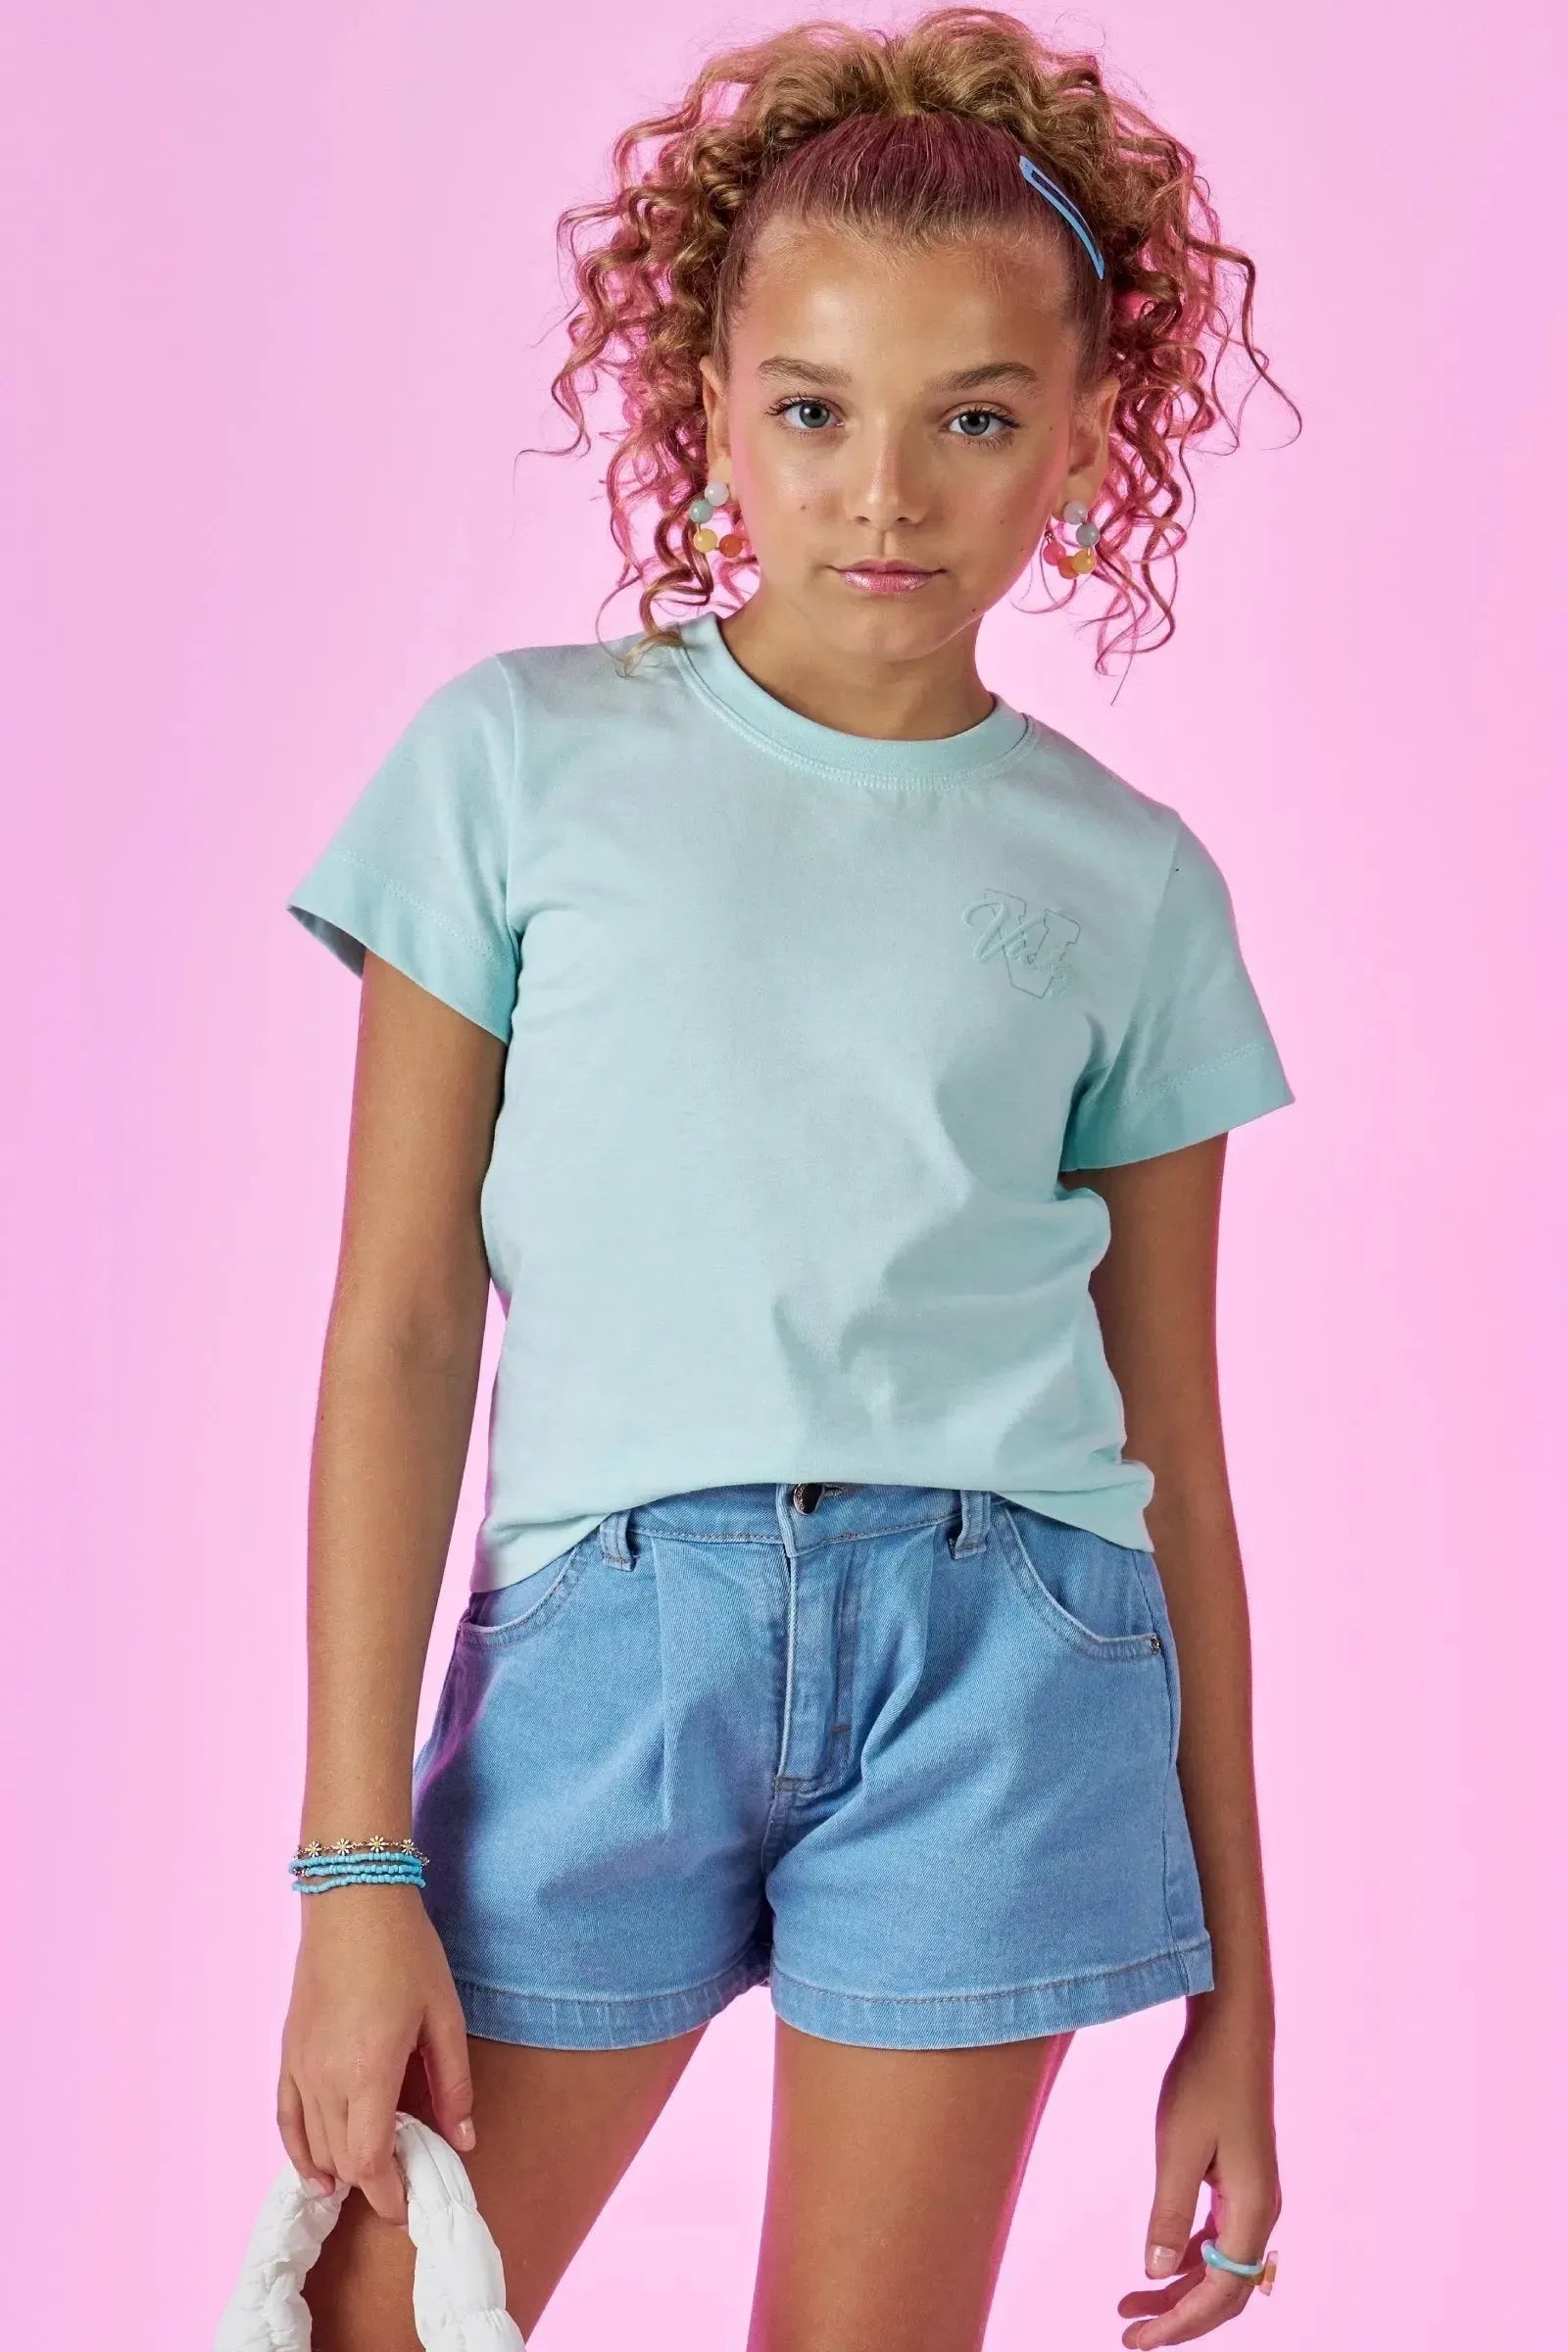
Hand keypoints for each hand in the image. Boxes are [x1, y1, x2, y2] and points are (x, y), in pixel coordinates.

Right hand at [275, 1883, 476, 2225]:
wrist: (354, 1901)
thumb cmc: (405, 1953)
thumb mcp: (444, 2017)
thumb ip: (454, 2085)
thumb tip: (464, 2141)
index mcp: (368, 2071)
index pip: (369, 2163)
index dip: (388, 2195)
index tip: (409, 2205)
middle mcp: (325, 2078)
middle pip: (341, 2161)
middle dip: (372, 2184)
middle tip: (404, 2183)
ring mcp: (300, 2066)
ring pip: (313, 2147)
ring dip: (341, 2170)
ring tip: (372, 2177)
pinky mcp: (288, 2053)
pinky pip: (286, 2119)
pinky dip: (299, 2152)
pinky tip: (316, 2172)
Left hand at [1117, 2000, 1281, 2345]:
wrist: (1232, 2030)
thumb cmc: (1205, 2080)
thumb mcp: (1177, 2147)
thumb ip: (1168, 2213)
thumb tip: (1155, 2274)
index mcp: (1253, 2211)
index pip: (1220, 2294)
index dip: (1179, 2324)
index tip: (1137, 2340)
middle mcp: (1261, 2212)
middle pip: (1226, 2292)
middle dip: (1180, 2318)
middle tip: (1129, 2334)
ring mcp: (1253, 2197)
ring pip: (1222, 2269)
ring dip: (1181, 2291)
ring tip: (1133, 2307)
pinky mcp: (1240, 2181)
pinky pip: (1219, 2241)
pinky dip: (1190, 2260)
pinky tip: (1159, 2265)